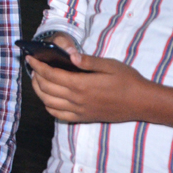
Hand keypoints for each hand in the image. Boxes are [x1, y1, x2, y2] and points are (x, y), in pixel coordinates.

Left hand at [28, 49, 152, 122]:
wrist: (143, 103)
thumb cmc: (127, 81)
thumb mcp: (110, 65)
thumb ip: (88, 60)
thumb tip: (69, 55)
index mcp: (82, 85)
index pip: (51, 75)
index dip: (38, 66)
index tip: (30, 58)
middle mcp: (77, 100)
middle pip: (46, 89)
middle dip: (36, 76)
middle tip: (33, 66)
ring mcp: (80, 111)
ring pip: (49, 103)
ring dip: (39, 91)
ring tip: (37, 80)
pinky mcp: (84, 118)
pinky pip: (60, 116)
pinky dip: (49, 107)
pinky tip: (48, 99)